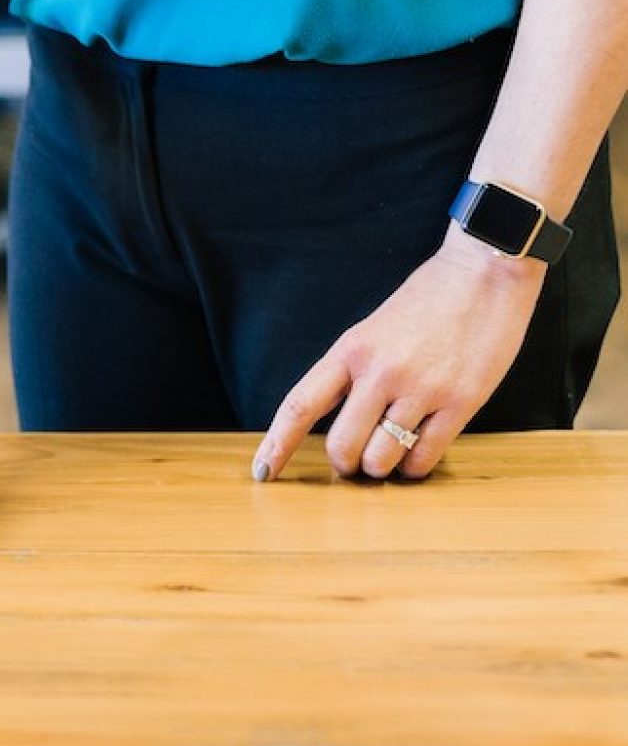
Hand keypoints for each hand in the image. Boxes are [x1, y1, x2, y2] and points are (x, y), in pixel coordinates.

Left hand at [254, 228, 545, 481]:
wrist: (484, 274)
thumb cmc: (425, 303)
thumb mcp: (371, 331)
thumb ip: (351, 372)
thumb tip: (334, 422)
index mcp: (349, 350)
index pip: (300, 405)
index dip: (277, 444)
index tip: (262, 472)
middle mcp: (379, 371)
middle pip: (341, 445)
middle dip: (345, 465)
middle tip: (354, 463)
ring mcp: (421, 388)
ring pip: (382, 458)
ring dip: (381, 468)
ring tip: (389, 459)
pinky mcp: (461, 401)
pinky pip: (425, 456)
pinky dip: (415, 467)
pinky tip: (415, 457)